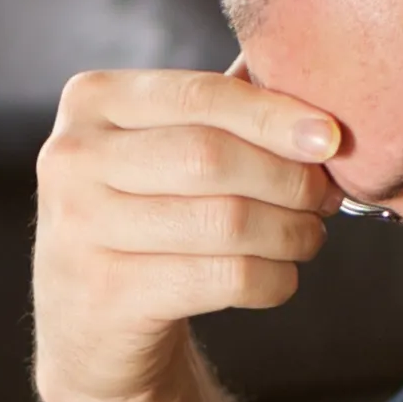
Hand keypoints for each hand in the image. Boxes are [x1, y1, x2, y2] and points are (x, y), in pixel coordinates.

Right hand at [33, 67, 340, 401]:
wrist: (91, 326)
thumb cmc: (145, 219)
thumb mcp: (163, 148)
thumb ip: (225, 106)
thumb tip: (317, 76)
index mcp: (90, 100)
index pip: (200, 95)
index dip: (274, 115)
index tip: (331, 137)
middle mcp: (71, 158)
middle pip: (212, 157)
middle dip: (289, 179)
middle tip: (325, 198)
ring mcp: (80, 229)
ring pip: (226, 221)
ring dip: (290, 232)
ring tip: (308, 236)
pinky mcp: (107, 295)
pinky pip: (225, 278)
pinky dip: (272, 279)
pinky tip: (279, 277)